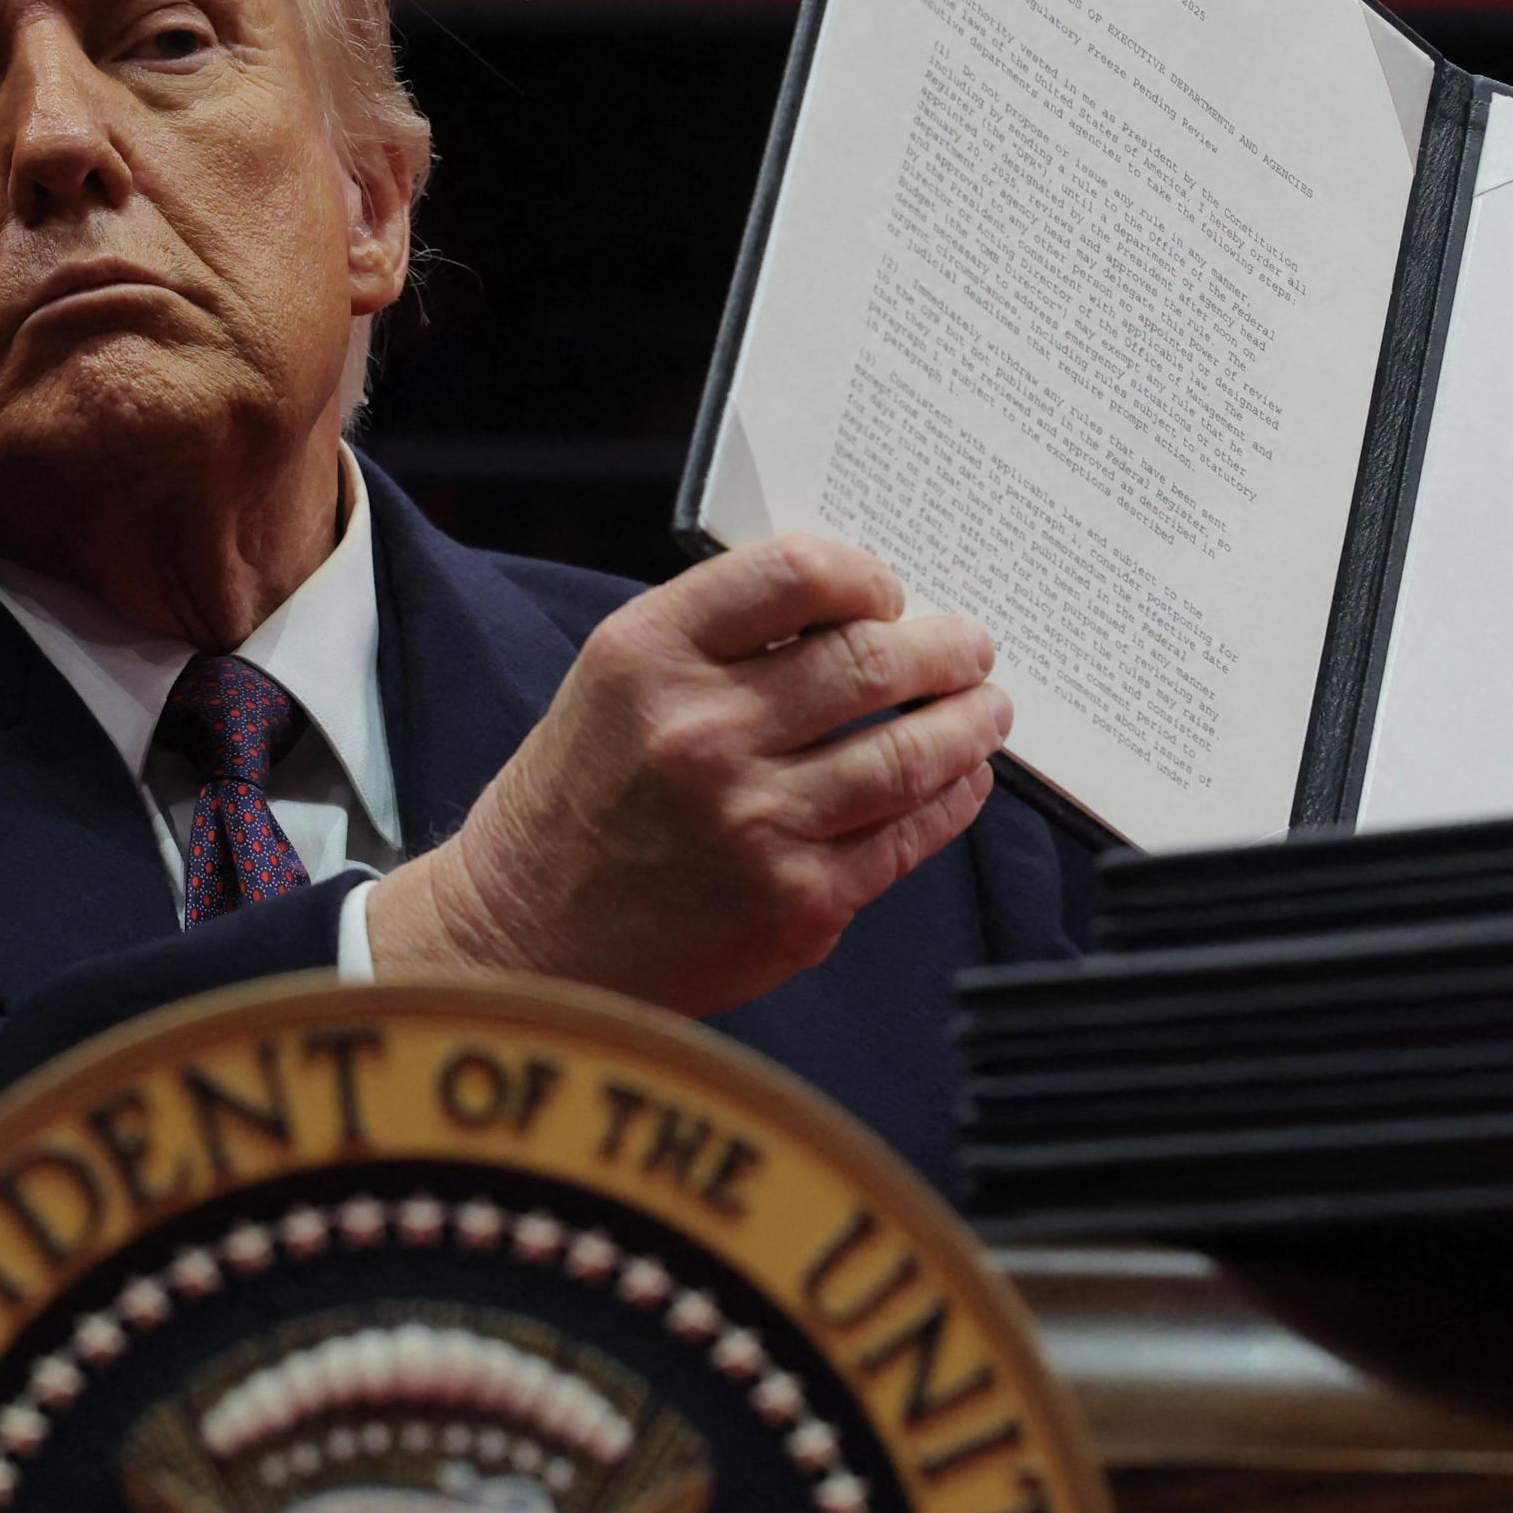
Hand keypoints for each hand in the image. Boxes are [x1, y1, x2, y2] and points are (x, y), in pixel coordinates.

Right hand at [366, 534, 1011, 1016]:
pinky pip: (907, 836)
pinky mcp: (796, 903)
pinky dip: (951, 799)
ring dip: (970, 722)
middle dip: (945, 648)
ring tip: (986, 709)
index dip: (866, 576)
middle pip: (872, 661)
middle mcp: (702, 734)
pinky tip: (961, 781)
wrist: (526, 938)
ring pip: (910, 753)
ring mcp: (755, 824)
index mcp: (649, 656)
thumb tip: (859, 613)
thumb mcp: (617, 682)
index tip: (888, 593)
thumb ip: (722, 640)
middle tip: (969, 648)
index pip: (798, 574)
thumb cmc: (582, 799)